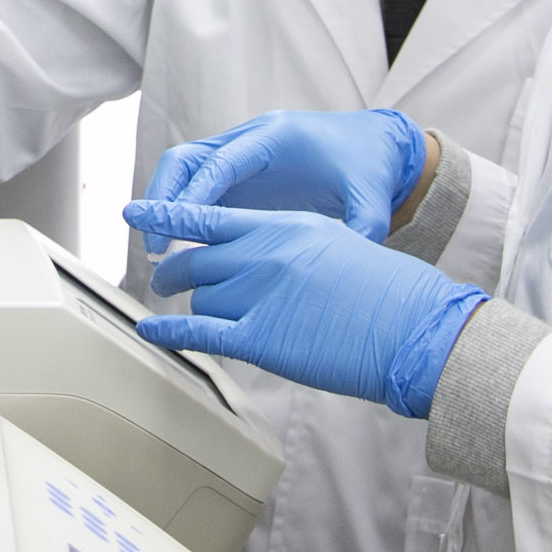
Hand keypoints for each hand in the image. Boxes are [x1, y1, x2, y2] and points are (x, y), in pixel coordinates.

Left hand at [124, 200, 485, 415]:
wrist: (413, 324)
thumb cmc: (385, 290)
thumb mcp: (335, 243)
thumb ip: (291, 244)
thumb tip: (264, 253)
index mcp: (284, 225)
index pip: (210, 216)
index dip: (168, 215)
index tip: (137, 212)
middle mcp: (265, 253)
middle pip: (196, 258)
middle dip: (172, 268)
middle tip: (160, 275)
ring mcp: (260, 295)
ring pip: (198, 295)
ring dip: (184, 303)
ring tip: (174, 307)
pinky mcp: (261, 338)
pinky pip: (199, 331)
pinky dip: (168, 331)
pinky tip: (151, 331)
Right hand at [138, 109, 427, 249]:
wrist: (374, 146)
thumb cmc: (368, 167)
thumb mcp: (371, 202)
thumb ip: (361, 231)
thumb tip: (346, 265)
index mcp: (276, 137)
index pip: (221, 162)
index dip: (194, 195)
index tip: (175, 230)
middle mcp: (250, 139)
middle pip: (186, 158)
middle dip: (163, 199)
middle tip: (156, 246)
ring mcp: (239, 153)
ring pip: (182, 170)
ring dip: (164, 205)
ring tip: (158, 251)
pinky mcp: (238, 172)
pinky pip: (196, 186)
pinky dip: (181, 212)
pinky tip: (179, 247)